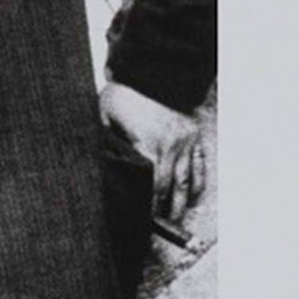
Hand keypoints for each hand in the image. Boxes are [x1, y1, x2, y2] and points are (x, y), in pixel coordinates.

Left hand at [100, 81, 205, 227]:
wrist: (153, 70)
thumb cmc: (123, 94)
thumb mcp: (103, 118)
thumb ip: (105, 143)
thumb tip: (98, 167)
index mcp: (149, 145)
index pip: (150, 186)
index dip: (147, 206)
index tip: (141, 221)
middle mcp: (172, 146)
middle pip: (170, 188)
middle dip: (164, 210)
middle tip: (157, 228)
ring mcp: (186, 141)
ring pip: (188, 180)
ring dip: (181, 201)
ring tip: (175, 219)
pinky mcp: (194, 134)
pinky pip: (200, 164)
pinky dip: (198, 182)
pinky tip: (193, 197)